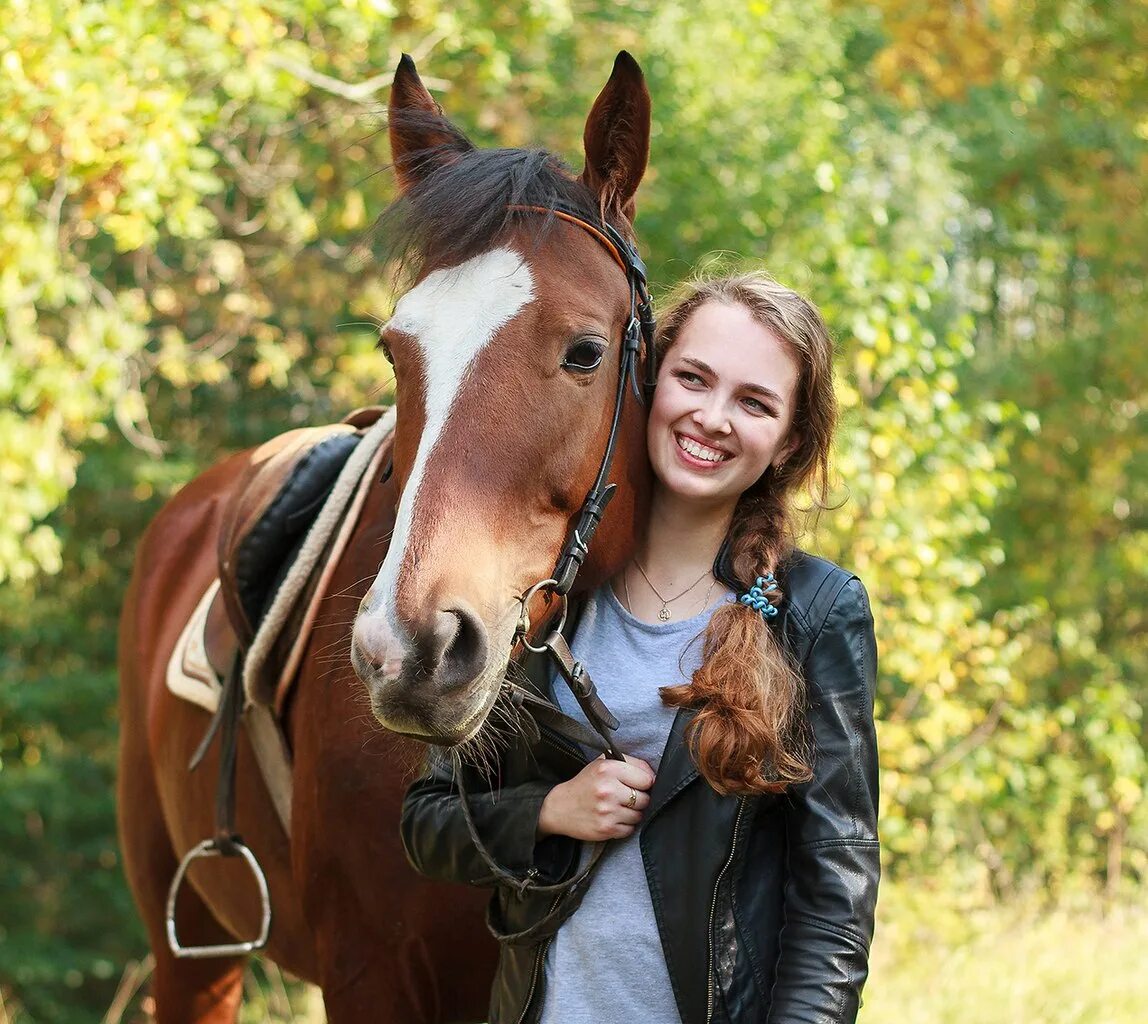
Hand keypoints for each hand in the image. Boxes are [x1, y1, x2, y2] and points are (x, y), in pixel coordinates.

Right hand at [537, 755, 654, 840]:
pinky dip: (625, 825)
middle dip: (639, 798)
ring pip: (640, 815)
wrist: (559, 807)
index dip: (644, 782)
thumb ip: (628, 764)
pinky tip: (613, 818)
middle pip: (645, 798)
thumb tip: (653, 775)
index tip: (637, 784)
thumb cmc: (585, 784)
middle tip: (626, 797)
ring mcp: (608, 810)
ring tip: (618, 807)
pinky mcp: (607, 828)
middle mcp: (608, 789)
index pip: (647, 778)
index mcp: (608, 769)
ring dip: (633, 813)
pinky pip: (630, 829)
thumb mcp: (602, 764)